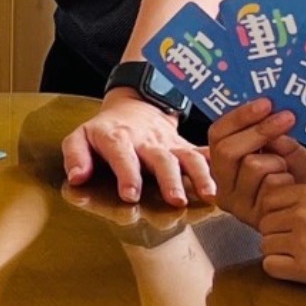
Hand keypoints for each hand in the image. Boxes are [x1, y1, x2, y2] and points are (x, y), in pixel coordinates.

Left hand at [61, 89, 217, 207]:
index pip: (122, 155)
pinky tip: (231, 175)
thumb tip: (77, 178)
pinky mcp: (185, 146)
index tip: (131, 196)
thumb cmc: (103, 131)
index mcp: (117, 138)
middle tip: (176, 201)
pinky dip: (217, 163)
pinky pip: (204, 153)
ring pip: (187, 157)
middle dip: (169, 179)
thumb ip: (75, 155)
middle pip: (160, 159)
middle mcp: (146, 141)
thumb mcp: (80, 137)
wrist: (134, 105)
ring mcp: (169, 143)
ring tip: (210, 195)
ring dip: (199, 175)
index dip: (127, 174)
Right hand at [206, 98, 305, 226]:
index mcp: (225, 164)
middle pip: (227, 150)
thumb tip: (267, 109)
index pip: (217, 135)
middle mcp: (225, 185)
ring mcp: (238, 203)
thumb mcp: (286, 149)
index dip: (239, 117)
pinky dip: (288, 180)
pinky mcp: (255, 217)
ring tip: (287, 169)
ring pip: (251, 165)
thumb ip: (271, 134)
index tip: (265, 103)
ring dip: (277, 161)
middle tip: (286, 117)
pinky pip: (270, 184)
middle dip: (259, 130)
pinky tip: (292, 187)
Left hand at [258, 181, 305, 295]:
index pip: (269, 198)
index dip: (277, 212)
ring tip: (305, 256)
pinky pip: (271, 266)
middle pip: (264, 222)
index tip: (291, 223)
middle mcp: (305, 213)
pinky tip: (302, 270)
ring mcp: (305, 240)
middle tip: (300, 244)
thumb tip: (277, 207)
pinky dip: (281, 269)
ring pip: (265, 244)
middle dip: (277, 233)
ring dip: (280, 252)